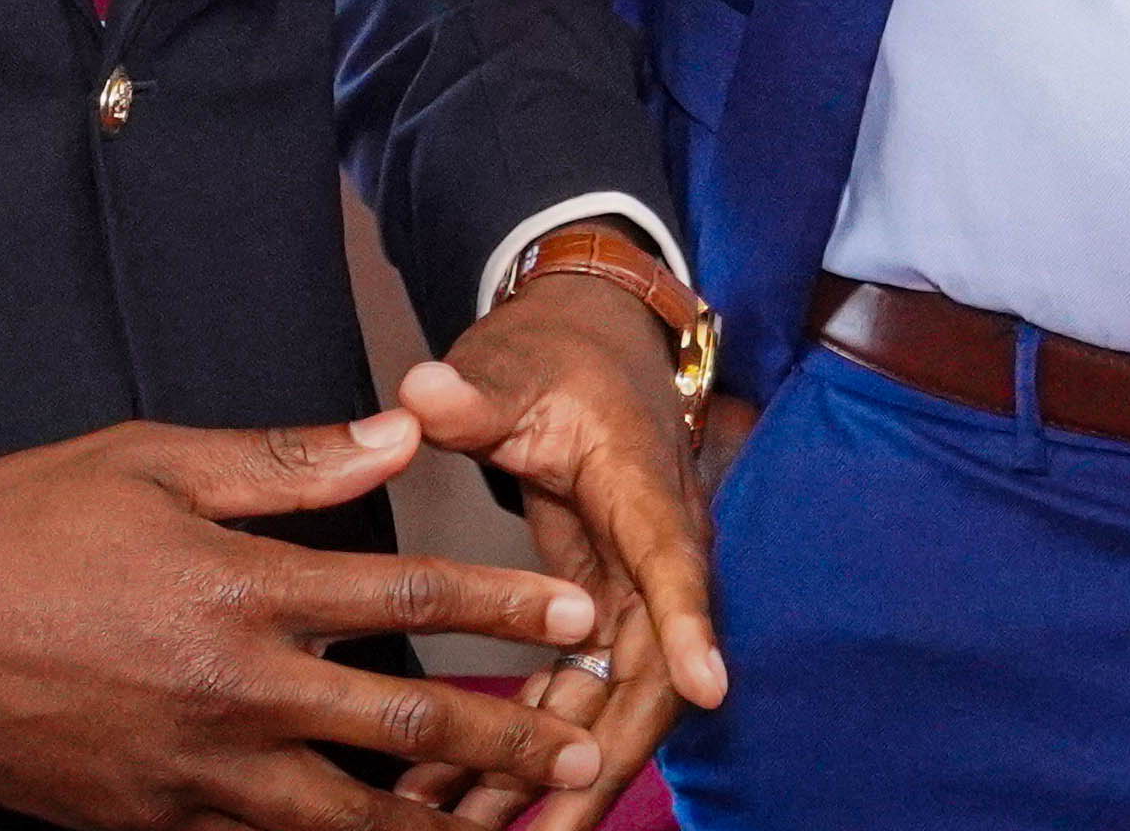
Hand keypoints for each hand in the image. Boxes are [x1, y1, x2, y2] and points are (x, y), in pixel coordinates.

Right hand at [0, 415, 616, 829]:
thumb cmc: (27, 526)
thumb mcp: (156, 463)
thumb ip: (287, 462)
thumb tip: (402, 433)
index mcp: (242, 590)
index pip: (406, 603)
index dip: (503, 614)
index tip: (579, 624)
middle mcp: (233, 691)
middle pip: (401, 729)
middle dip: (504, 742)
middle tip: (583, 749)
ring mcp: (193, 771)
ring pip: (342, 818)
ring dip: (435, 824)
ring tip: (508, 830)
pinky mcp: (149, 821)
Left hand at [384, 279, 730, 830]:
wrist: (587, 344)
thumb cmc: (558, 353)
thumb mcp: (512, 363)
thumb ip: (472, 390)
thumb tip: (422, 396)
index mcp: (642, 485)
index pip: (675, 558)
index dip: (690, 621)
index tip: (707, 686)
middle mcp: (652, 548)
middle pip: (651, 668)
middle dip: (606, 758)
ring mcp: (630, 588)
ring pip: (610, 701)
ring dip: (554, 772)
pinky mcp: (598, 610)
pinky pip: (572, 692)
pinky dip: (525, 745)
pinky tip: (459, 797)